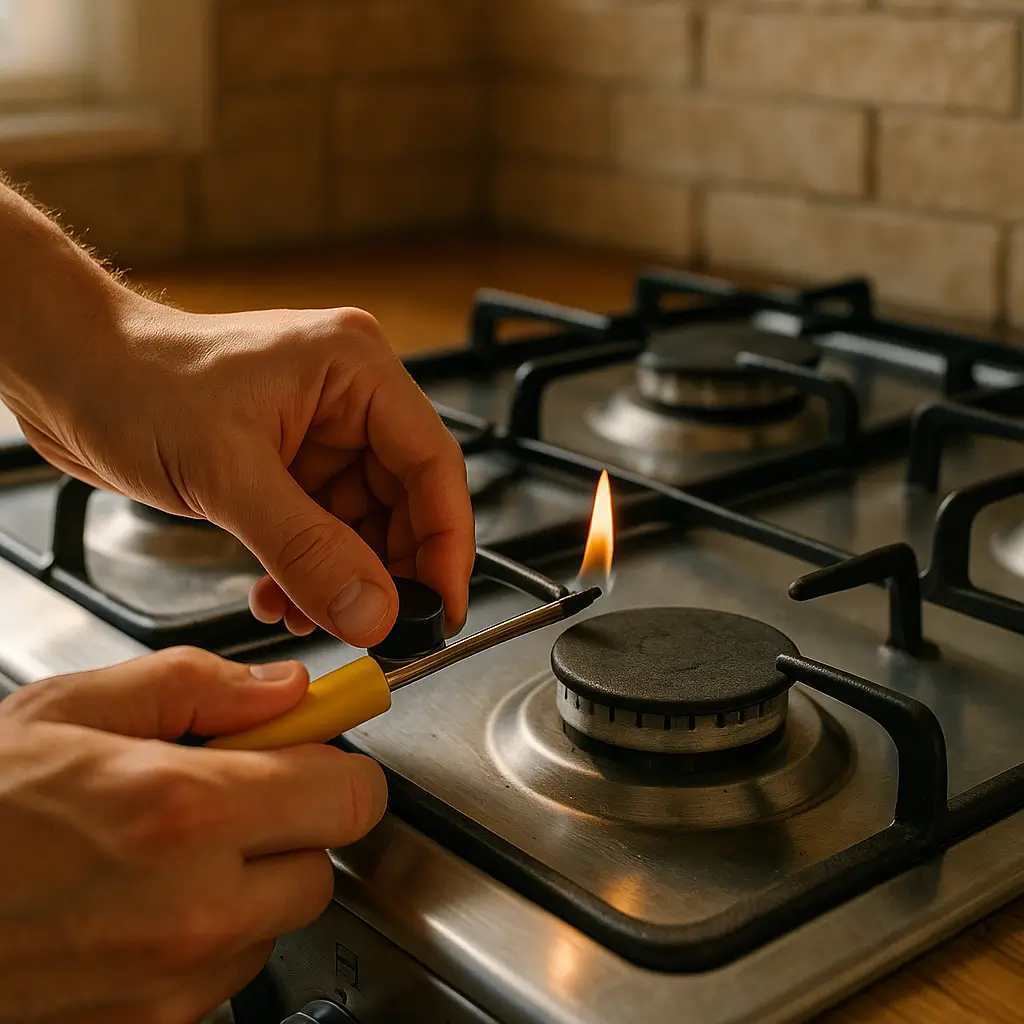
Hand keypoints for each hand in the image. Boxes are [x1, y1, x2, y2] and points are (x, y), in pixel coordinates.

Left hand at [0, 199, 473, 645]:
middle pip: (405, 500)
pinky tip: (278, 596)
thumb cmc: (132, 379)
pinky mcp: (287, 465)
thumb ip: (306, 549)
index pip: (432, 463)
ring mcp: (317, 433)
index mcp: (355, 369)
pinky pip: (322, 532)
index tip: (441, 604)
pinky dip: (308, 572)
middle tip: (373, 624)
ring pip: (363, 525)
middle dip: (387, 570)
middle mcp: (347, 398)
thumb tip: (372, 610)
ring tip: (306, 615)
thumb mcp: (227, 471)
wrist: (64, 373)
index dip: (446, 541)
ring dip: (341, 580)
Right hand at [0, 648, 386, 1023]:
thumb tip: (287, 690)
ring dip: (248, 883)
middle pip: (323, 864)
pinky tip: (141, 902)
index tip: (315, 752)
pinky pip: (224, 976)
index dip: (335, 764)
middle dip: (292, 823)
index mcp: (183, 811)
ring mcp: (169, 988)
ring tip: (165, 851)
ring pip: (276, 922)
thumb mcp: (74, 708)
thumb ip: (201, 687)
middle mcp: (190, 911)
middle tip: (233, 796)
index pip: (348, 794)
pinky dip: (205, 937)